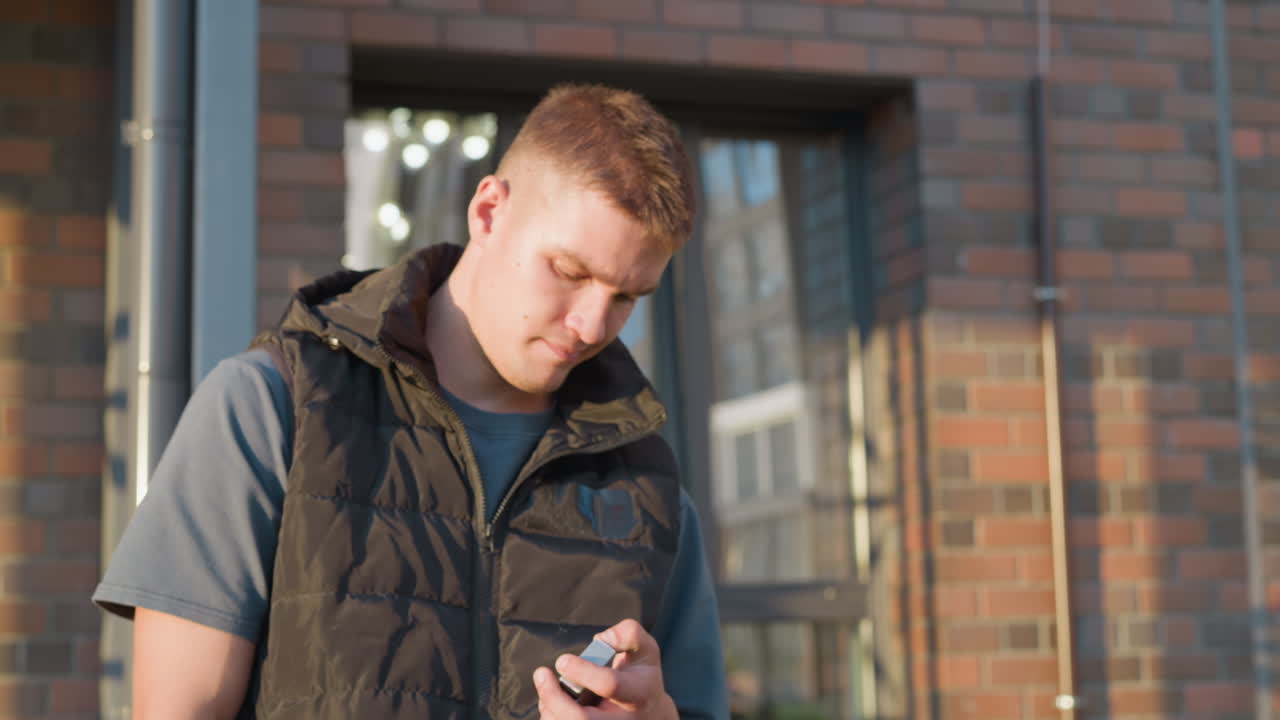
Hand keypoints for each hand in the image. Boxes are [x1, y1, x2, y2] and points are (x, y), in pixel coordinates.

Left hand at [533, 619, 677, 719]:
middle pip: (581, 719)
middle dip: (554, 696)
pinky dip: (550, 715)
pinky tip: (551, 701)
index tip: (562, 660)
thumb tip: (600, 640)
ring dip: (549, 706)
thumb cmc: (642, 675)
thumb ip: (627, 633)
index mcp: (638, 693)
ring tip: (547, 686)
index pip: (609, 684)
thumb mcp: (646, 648)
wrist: (650, 713)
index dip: (582, 671)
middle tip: (541, 674)